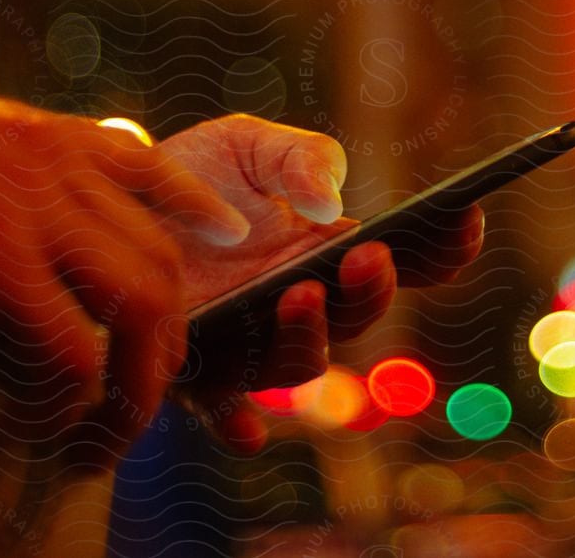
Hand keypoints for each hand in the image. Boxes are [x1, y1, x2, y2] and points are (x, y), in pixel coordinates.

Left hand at [158, 114, 484, 451]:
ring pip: (300, 363)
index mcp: (334, 251)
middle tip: (365, 255)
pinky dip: (237, 425)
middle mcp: (305, 303)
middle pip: (360, 314)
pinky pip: (223, 410)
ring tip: (297, 293)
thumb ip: (300, 159)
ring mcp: (254, 340)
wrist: (110, 201)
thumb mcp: (249, 145)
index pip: (410, 257)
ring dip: (308, 335)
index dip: (446, 244)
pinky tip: (244, 430)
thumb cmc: (194, 175)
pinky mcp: (197, 367)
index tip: (464, 215)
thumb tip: (329, 209)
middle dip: (372, 290)